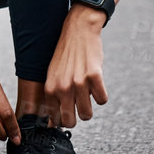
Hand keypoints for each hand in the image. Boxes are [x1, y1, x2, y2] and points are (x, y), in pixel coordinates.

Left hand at [43, 5, 109, 126]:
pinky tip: (96, 83)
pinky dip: (101, 94)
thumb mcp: (53, 74)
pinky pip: (102, 100)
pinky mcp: (94, 77)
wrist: (78, 30)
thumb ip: (54, 96)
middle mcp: (63, 88)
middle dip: (76, 118)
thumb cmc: (66, 54)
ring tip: (88, 93)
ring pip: (87, 115)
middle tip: (80, 106)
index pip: (55, 119)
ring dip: (90, 107)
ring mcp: (79, 83)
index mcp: (50, 88)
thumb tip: (54, 121)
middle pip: (71, 122)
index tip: (68, 113)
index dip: (63, 119)